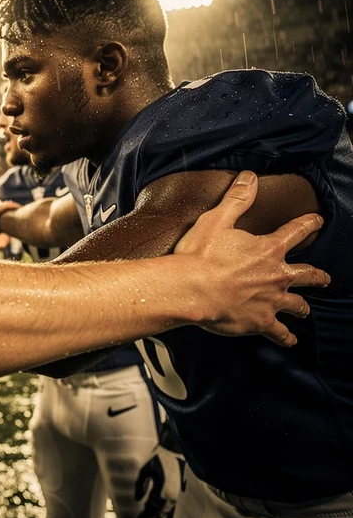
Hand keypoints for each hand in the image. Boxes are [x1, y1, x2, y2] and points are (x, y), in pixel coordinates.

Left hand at [134, 443, 186, 517]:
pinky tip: (165, 517)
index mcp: (161, 490)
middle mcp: (170, 495)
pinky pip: (173, 504)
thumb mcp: (144, 470)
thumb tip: (138, 500)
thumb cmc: (157, 458)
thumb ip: (140, 486)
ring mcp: (176, 493)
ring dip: (157, 514)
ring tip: (148, 516)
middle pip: (159, 512)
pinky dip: (167, 510)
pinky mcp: (178, 490)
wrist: (173, 450)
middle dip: (150, 517)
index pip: (152, 509)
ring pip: (166, 509)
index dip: (145, 516)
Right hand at [174, 170, 328, 345]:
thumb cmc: (200, 255)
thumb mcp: (216, 220)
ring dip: (302, 307)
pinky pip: (279, 332)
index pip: (296, 232)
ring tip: (305, 310)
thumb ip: (237, 199)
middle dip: (317, 276)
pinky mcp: (260, 322)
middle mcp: (277, 275)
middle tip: (324, 278)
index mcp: (268, 249)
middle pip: (307, 275)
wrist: (191, 289)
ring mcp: (271, 301)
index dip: (308, 224)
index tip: (318, 220)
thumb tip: (250, 177)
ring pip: (297, 304)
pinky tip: (290, 340)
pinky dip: (286, 337)